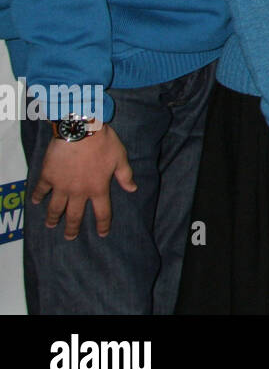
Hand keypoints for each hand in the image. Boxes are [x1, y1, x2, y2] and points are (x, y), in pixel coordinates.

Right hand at [31, 124, 135, 238]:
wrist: (80, 130)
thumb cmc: (103, 143)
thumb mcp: (120, 158)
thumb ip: (125, 176)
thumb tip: (133, 189)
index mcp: (98, 188)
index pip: (102, 212)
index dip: (102, 225)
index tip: (102, 234)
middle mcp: (79, 192)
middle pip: (75, 215)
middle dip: (72, 228)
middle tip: (70, 237)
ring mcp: (62, 186)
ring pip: (56, 207)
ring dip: (53, 218)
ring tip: (51, 225)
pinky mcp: (48, 176)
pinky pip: (41, 190)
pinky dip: (37, 196)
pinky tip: (35, 202)